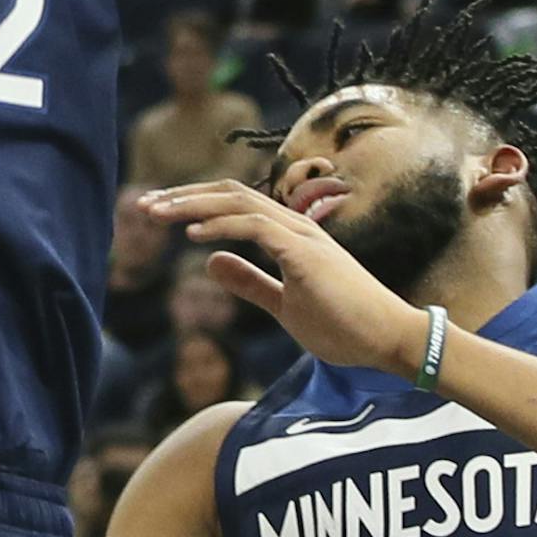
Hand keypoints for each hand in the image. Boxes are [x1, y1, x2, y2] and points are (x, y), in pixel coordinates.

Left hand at [142, 179, 428, 375]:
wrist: (393, 344)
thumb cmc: (347, 328)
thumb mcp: (286, 306)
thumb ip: (251, 283)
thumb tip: (210, 263)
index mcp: (288, 235)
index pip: (233, 203)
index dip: (193, 203)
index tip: (156, 213)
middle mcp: (293, 226)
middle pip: (229, 192)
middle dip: (182, 196)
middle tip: (143, 205)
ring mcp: (301, 236)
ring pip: (238, 201)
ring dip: (192, 205)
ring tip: (155, 214)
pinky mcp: (306, 253)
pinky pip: (256, 226)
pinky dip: (221, 225)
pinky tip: (192, 236)